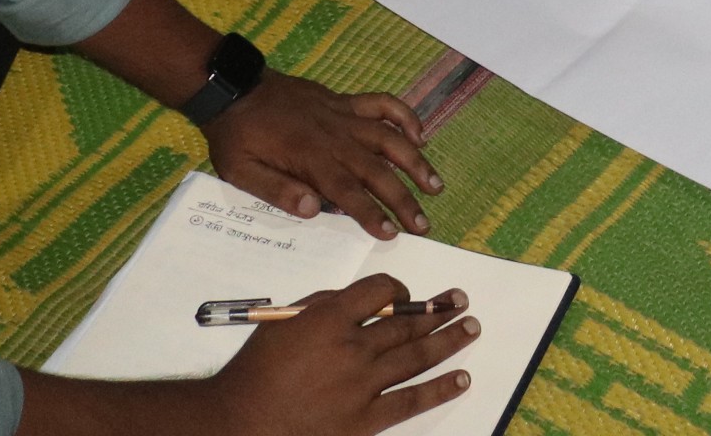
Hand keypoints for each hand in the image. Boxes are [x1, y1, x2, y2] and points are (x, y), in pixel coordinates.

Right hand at [199, 275, 480, 434]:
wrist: (240, 423)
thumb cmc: (256, 370)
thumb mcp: (284, 322)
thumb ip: (326, 305)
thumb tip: (365, 300)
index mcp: (330, 319)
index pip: (380, 291)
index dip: (399, 289)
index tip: (408, 294)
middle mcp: (352, 348)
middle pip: (405, 324)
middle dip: (437, 310)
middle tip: (460, 301)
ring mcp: (362, 386)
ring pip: (416, 357)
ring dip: (448, 340)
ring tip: (471, 327)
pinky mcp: (365, 420)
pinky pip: (410, 401)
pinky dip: (439, 388)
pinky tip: (461, 378)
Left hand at [206, 72, 443, 239]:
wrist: (235, 90)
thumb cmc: (237, 137)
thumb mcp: (241, 172)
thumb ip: (276, 191)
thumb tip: (313, 211)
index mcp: (310, 159)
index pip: (349, 192)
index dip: (372, 214)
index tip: (392, 233)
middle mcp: (335, 138)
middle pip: (378, 170)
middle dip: (403, 199)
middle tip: (423, 224)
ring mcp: (343, 116)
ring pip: (389, 138)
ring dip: (415, 161)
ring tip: (435, 184)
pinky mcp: (345, 101)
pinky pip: (383, 104)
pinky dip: (405, 116)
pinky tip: (420, 134)